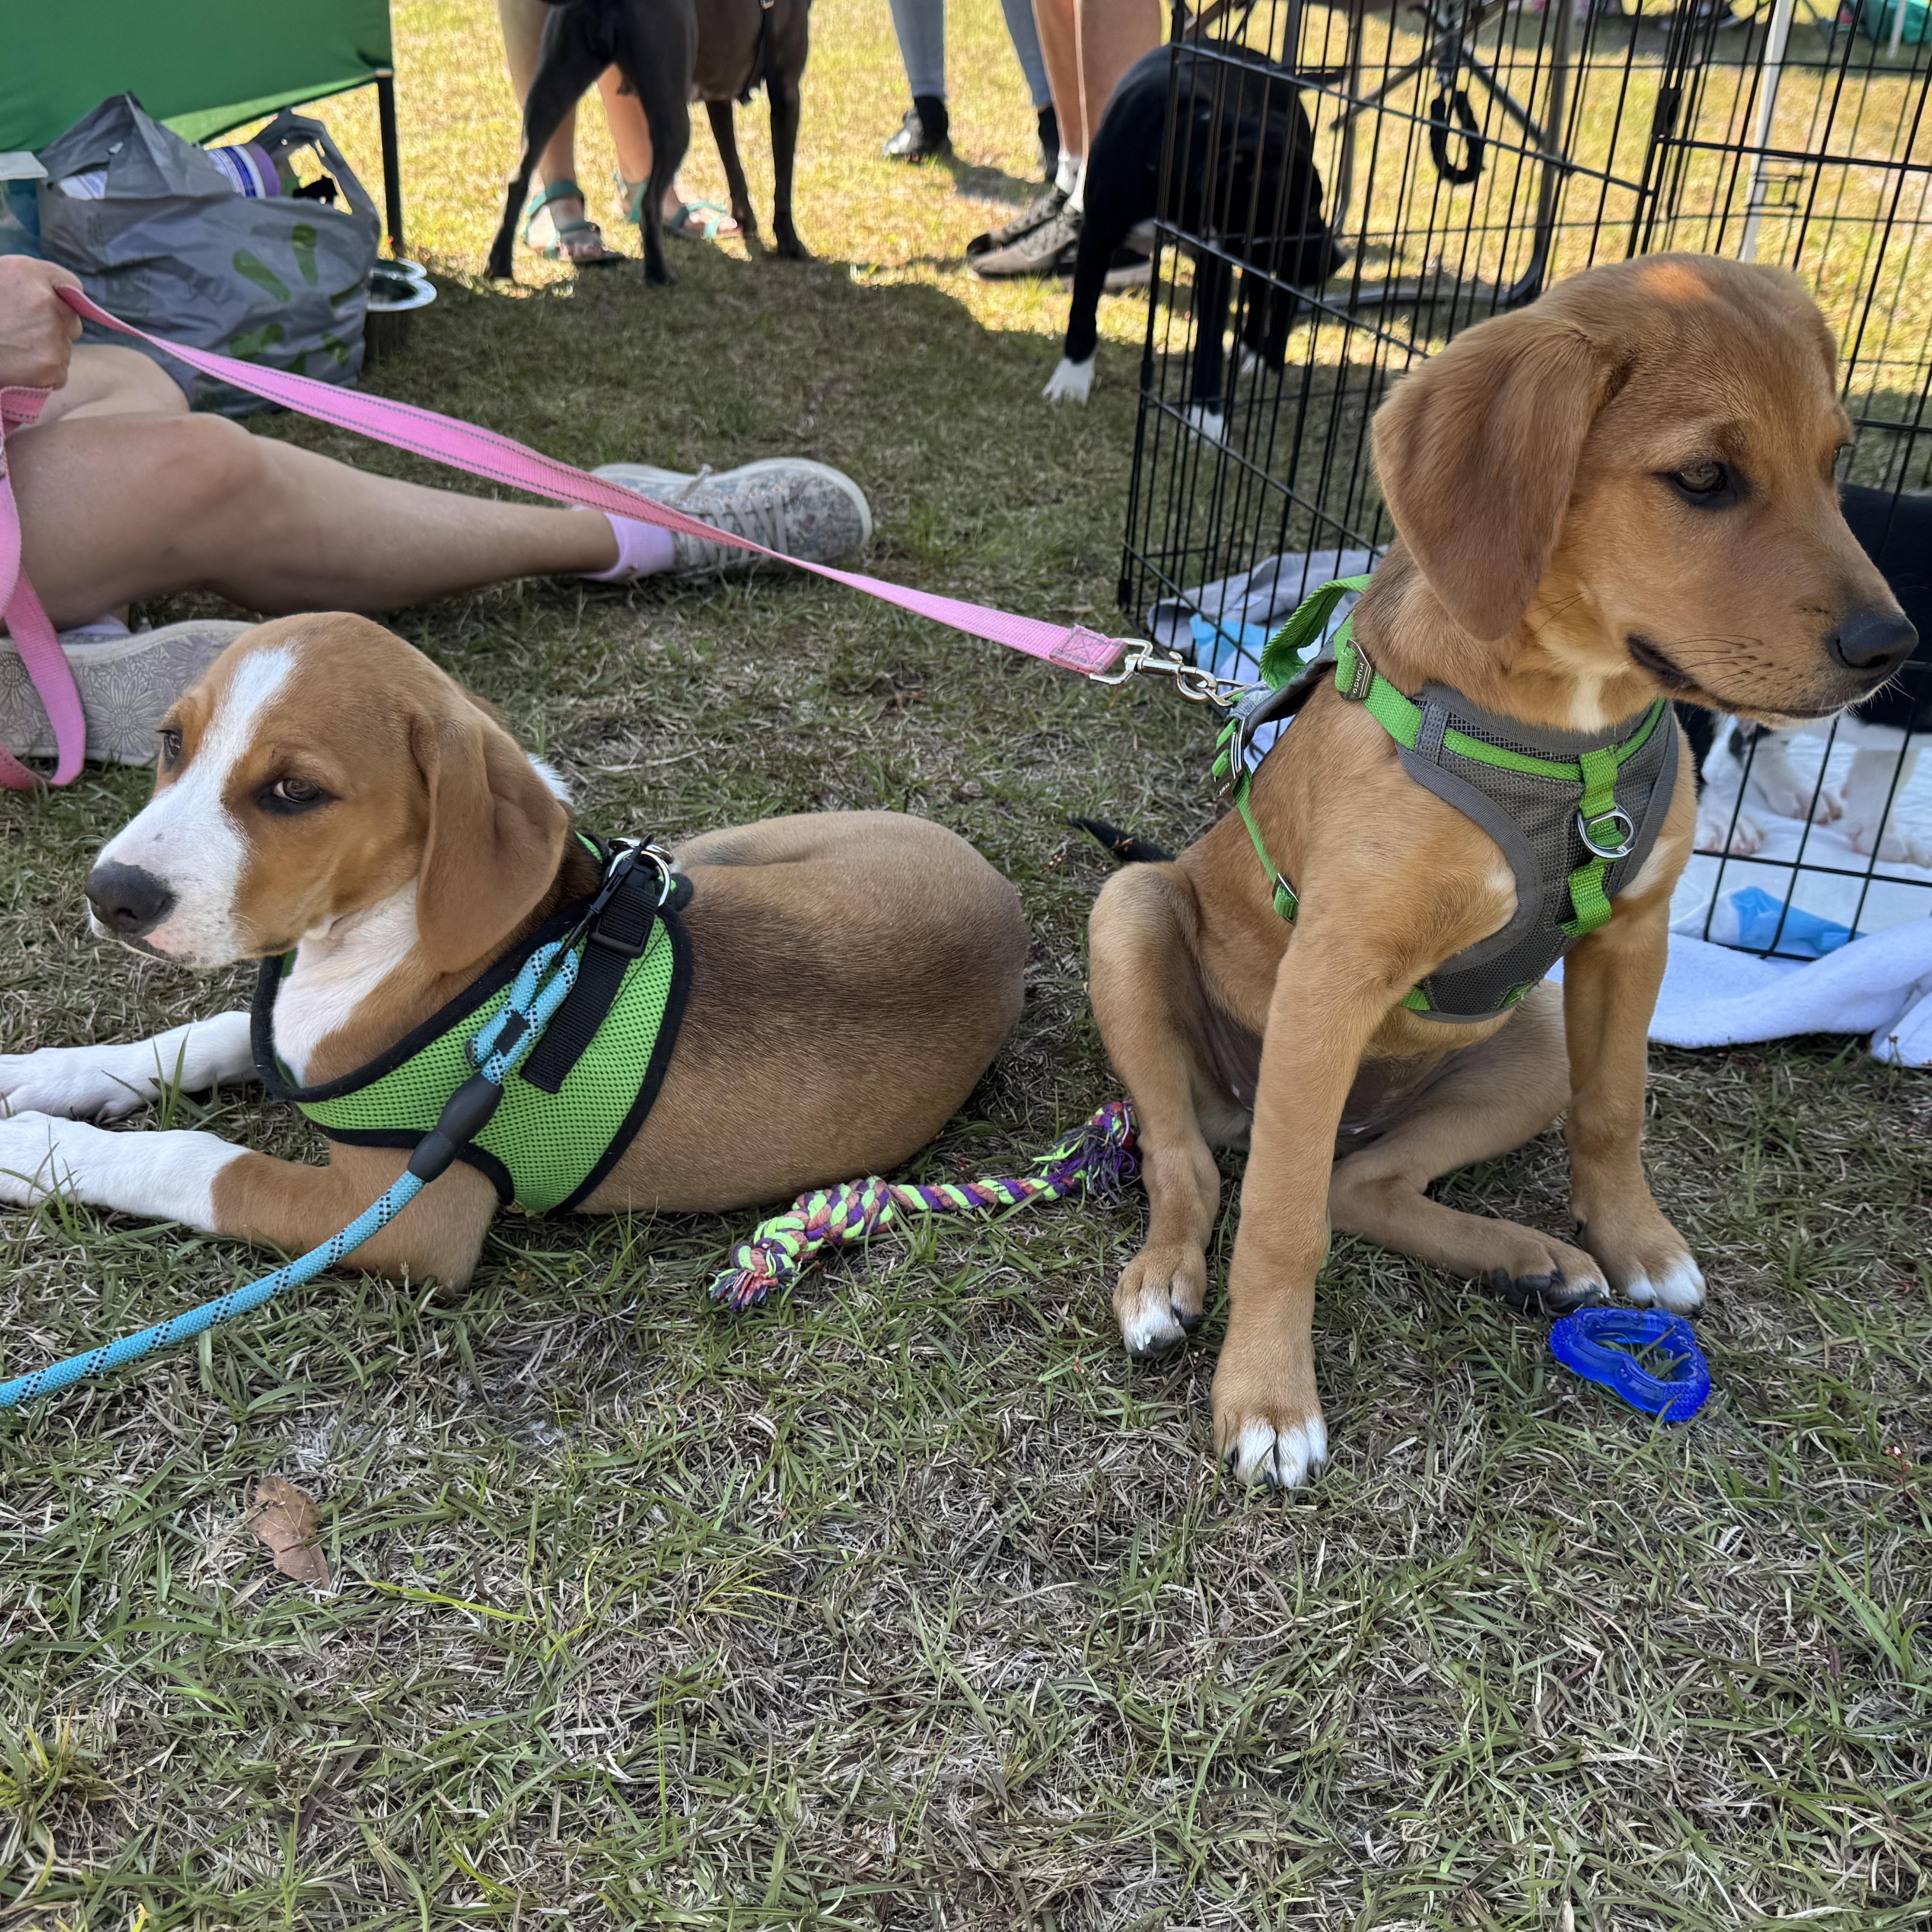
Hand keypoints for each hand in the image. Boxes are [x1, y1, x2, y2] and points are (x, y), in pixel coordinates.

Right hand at [0, 256, 83, 389]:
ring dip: (45, 351)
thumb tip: (60, 296)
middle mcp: (46, 302)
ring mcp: (52, 337)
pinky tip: (16, 367)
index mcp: (28, 272)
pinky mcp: (52, 368)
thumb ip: (27, 283)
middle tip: (20, 332)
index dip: (58, 297)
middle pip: (71, 321)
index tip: (45, 306)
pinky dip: (41, 375)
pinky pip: (58, 374)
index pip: (69, 285)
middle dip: (53, 327)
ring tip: (11, 349)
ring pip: (63, 349)